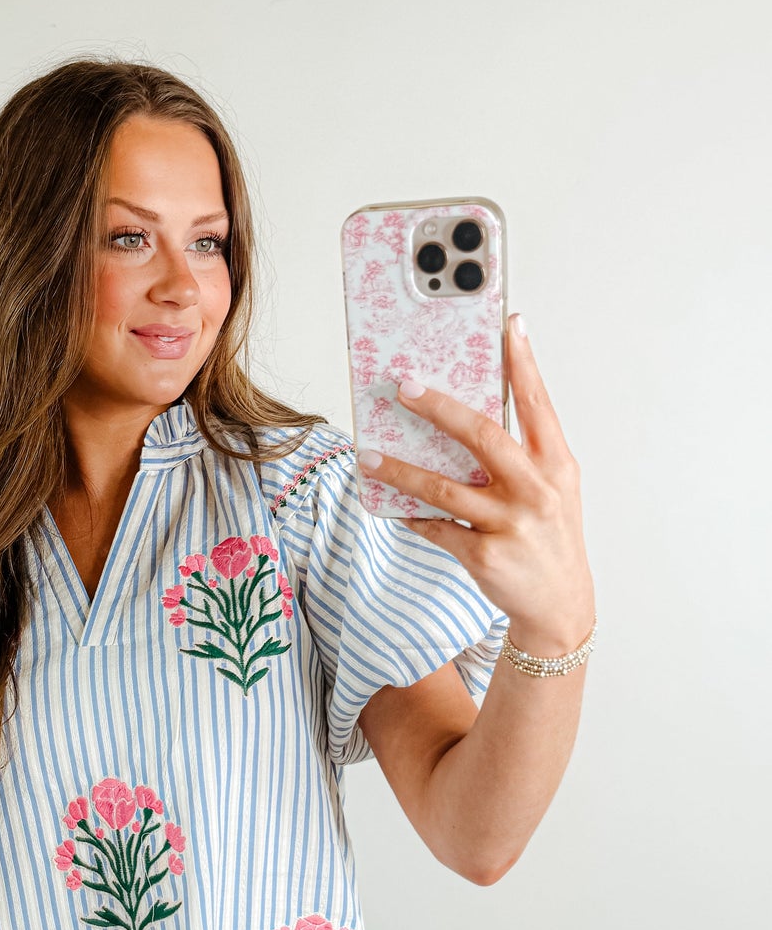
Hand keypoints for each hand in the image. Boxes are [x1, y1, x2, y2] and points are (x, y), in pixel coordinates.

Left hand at [356, 313, 595, 656]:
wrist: (560, 606)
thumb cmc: (549, 536)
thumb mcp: (552, 489)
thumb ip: (521, 454)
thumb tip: (463, 417)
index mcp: (556, 464)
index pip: (537, 403)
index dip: (523, 363)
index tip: (509, 323)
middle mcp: (537, 490)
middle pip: (482, 436)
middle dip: (440, 408)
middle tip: (404, 386)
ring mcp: (511, 524)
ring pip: (444, 487)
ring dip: (401, 470)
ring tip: (369, 455)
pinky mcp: (484, 555)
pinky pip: (436, 528)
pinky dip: (412, 516)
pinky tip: (391, 507)